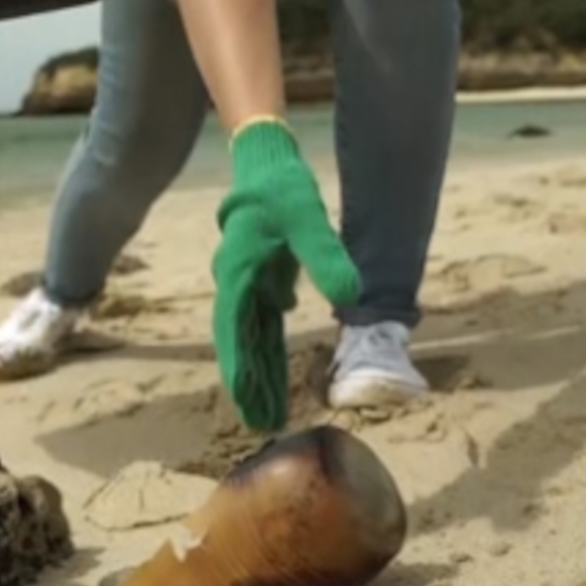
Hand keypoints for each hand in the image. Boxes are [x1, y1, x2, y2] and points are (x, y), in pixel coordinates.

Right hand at [212, 119, 359, 430]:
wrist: (265, 161)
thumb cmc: (282, 188)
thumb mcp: (308, 219)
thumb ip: (326, 256)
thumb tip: (350, 294)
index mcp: (240, 273)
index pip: (236, 330)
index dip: (239, 367)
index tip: (244, 401)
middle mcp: (238, 283)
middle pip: (241, 343)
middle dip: (250, 384)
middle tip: (259, 424)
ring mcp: (248, 282)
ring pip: (251, 337)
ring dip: (259, 372)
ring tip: (267, 410)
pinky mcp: (261, 278)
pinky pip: (263, 323)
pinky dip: (268, 349)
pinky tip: (275, 370)